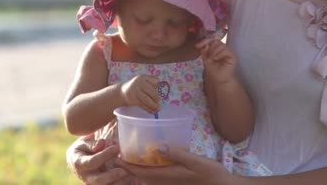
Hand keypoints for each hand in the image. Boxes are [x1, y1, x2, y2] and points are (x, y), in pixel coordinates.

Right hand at [67, 133, 133, 183]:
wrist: (78, 161)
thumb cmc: (83, 148)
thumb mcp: (83, 143)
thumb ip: (92, 143)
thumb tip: (102, 143)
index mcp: (79, 163)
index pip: (92, 162)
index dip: (104, 155)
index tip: (116, 148)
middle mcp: (85, 177)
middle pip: (98, 180)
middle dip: (112, 176)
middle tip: (125, 170)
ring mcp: (93, 183)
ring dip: (119, 182)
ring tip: (131, 175)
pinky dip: (121, 184)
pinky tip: (131, 180)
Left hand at [116, 145, 235, 184]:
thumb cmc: (210, 173)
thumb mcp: (195, 161)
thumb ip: (177, 154)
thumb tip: (158, 147)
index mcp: (166, 176)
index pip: (140, 172)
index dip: (126, 165)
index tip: (116, 155)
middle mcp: (165, 181)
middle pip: (140, 175)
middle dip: (129, 165)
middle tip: (119, 151)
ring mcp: (169, 182)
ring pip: (147, 176)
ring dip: (138, 167)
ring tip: (130, 154)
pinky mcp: (174, 180)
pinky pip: (156, 176)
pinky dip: (148, 168)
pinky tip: (150, 158)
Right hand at [120, 75, 160, 112]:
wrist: (124, 91)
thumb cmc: (138, 87)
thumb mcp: (144, 81)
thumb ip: (152, 85)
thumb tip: (159, 95)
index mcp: (143, 78)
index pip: (153, 80)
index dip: (156, 84)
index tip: (157, 88)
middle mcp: (138, 83)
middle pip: (150, 90)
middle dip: (156, 97)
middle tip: (160, 103)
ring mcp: (134, 91)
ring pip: (146, 99)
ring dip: (153, 105)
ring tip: (158, 109)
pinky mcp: (132, 100)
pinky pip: (142, 105)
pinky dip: (148, 109)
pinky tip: (152, 111)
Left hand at [196, 38, 237, 83]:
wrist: (219, 79)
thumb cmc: (213, 70)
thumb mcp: (205, 59)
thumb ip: (204, 51)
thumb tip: (206, 44)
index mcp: (215, 48)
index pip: (211, 40)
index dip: (204, 41)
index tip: (197, 46)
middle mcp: (222, 49)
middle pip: (216, 41)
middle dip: (210, 48)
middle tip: (208, 57)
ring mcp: (227, 51)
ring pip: (220, 45)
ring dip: (214, 51)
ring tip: (212, 58)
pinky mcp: (232, 55)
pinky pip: (226, 50)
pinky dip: (220, 53)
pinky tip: (216, 58)